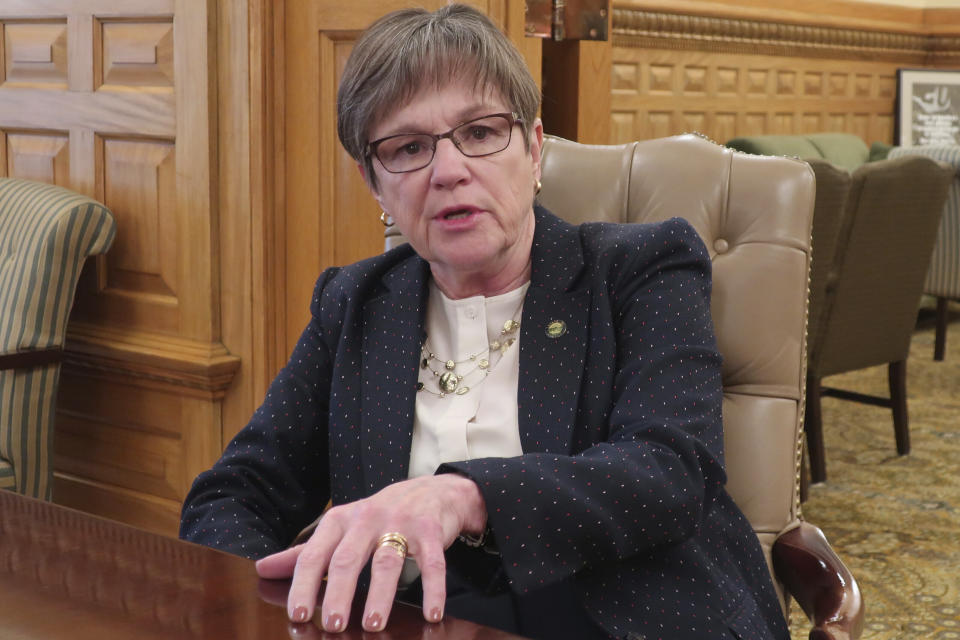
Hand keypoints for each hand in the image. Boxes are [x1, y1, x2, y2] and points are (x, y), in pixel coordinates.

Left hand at [255, 473, 486, 632]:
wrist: (431, 490)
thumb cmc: (378, 516)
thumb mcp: (340, 528)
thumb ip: (305, 552)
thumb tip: (262, 569)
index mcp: (340, 520)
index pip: (315, 554)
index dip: (305, 584)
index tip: (299, 614)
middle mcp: (367, 519)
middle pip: (348, 558)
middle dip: (339, 593)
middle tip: (334, 625)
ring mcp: (401, 524)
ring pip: (387, 562)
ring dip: (380, 595)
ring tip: (373, 625)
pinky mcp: (431, 531)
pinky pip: (432, 563)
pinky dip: (433, 589)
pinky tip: (431, 614)